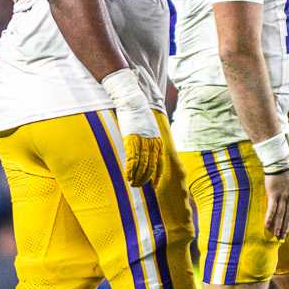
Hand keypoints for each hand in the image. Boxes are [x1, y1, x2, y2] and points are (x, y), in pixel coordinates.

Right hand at [103, 68, 164, 186]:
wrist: (133, 101)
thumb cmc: (139, 113)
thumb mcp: (149, 128)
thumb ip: (149, 139)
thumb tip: (145, 150)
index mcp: (157, 140)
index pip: (159, 162)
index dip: (157, 175)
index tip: (155, 185)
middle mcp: (152, 142)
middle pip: (151, 166)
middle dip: (145, 178)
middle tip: (139, 186)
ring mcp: (142, 141)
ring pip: (142, 164)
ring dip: (137, 176)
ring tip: (132, 184)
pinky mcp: (132, 139)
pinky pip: (132, 158)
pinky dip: (131, 169)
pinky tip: (128, 176)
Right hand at [262, 167, 288, 238]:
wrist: (278, 162)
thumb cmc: (285, 171)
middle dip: (286, 228)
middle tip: (282, 237)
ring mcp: (283, 196)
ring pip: (281, 215)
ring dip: (278, 226)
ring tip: (276, 235)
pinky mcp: (274, 194)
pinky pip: (272, 209)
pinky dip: (270, 218)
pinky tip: (267, 225)